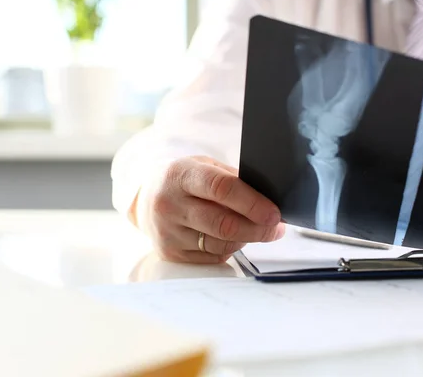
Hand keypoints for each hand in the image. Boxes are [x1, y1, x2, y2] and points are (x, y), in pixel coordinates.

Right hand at [133, 156, 284, 263]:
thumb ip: (232, 180)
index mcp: (180, 175)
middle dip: (258, 228)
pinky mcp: (170, 253)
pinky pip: (212, 256)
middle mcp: (170, 204)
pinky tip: (234, 238)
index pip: (221, 189)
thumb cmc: (184, 180)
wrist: (145, 199)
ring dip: (247, 239)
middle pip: (223, 224)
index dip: (252, 203)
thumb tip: (269, 199)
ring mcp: (168, 232)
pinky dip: (230, 248)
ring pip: (220, 243)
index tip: (274, 213)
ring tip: (259, 230)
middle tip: (277, 227)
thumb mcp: (204, 167)